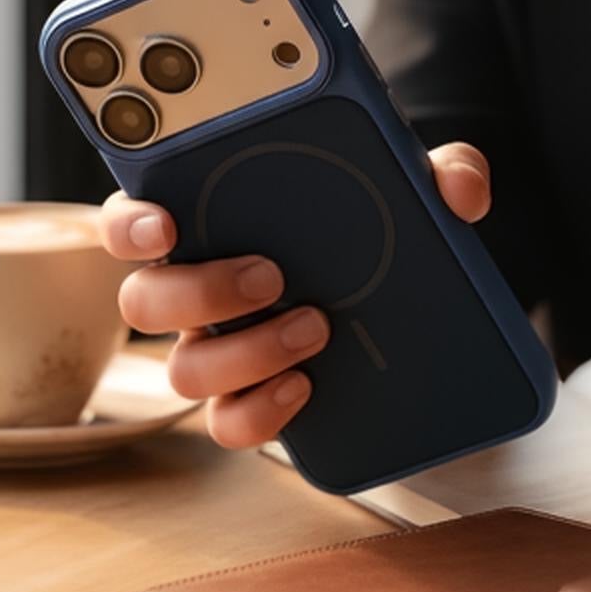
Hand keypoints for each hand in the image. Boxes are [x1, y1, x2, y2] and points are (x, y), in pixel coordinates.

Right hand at [97, 143, 491, 449]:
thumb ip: (441, 170)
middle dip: (199, 291)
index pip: (133, 215)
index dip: (130, 222)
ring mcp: (219, 348)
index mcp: (210, 220)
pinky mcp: (253, 397)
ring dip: (242, 353)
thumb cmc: (376, 222)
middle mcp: (197, 287)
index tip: (164, 223)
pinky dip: (258, 413)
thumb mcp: (413, 186)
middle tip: (272, 275)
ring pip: (183, 370)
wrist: (414, 298)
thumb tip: (460, 188)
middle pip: (145, 301)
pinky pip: (229, 421)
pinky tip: (304, 389)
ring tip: (314, 330)